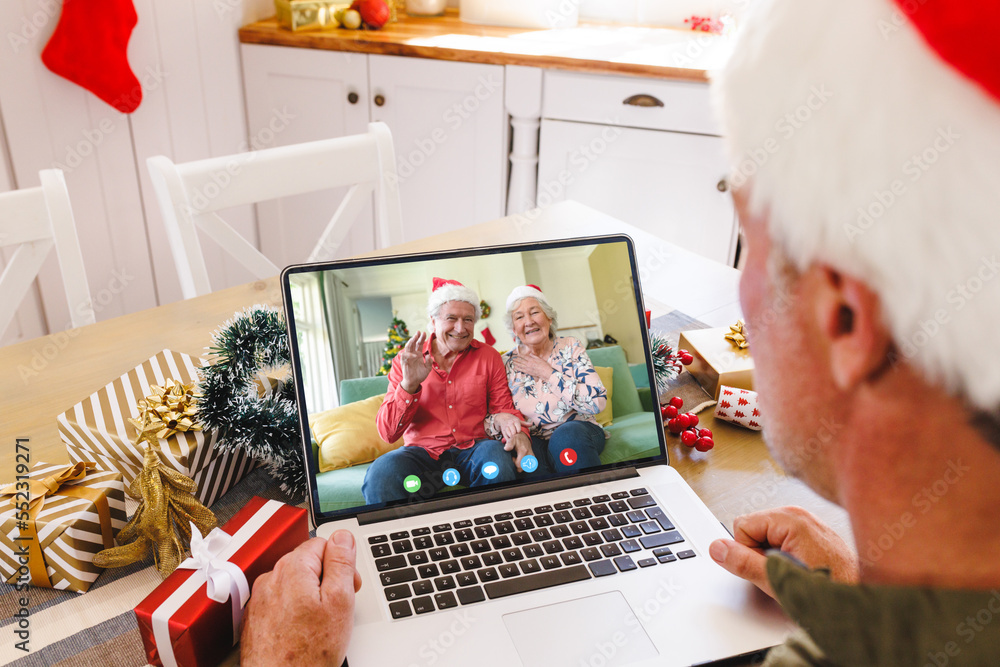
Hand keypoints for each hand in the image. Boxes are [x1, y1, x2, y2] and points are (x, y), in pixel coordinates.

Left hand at [241, 530, 362, 666]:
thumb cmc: (308, 653)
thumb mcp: (339, 601)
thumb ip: (341, 563)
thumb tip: (342, 536)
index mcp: (294, 568)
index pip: (323, 543)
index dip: (342, 563)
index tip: (349, 583)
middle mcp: (272, 578)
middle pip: (308, 561)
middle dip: (326, 578)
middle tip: (338, 606)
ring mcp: (261, 597)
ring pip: (294, 582)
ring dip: (309, 594)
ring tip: (320, 621)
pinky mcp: (256, 615)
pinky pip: (280, 600)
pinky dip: (293, 609)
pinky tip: (302, 629)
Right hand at [397, 331, 431, 393]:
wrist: (414, 382)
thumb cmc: (420, 375)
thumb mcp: (428, 369)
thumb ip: (429, 362)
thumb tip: (428, 355)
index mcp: (418, 354)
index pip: (419, 344)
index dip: (421, 338)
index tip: (424, 333)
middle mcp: (412, 354)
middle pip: (413, 343)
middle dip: (415, 337)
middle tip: (418, 332)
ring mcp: (408, 358)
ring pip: (408, 347)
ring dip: (411, 342)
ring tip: (415, 337)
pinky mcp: (404, 362)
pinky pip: (405, 356)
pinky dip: (409, 354)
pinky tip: (415, 355)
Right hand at [492, 412, 527, 441]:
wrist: (503, 417)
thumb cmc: (512, 419)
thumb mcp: (518, 420)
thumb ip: (525, 423)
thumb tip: (531, 424)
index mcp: (515, 421)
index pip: (518, 428)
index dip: (519, 431)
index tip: (518, 431)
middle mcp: (510, 424)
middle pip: (514, 432)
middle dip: (515, 435)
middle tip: (516, 435)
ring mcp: (506, 427)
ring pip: (510, 434)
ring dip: (512, 437)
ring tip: (513, 437)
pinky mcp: (503, 430)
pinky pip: (506, 436)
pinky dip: (508, 438)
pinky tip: (510, 438)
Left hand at [503, 432, 534, 472]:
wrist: (523, 437)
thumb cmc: (517, 439)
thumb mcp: (512, 439)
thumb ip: (509, 444)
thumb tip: (506, 448)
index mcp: (523, 451)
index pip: (518, 464)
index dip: (514, 463)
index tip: (512, 457)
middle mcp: (529, 454)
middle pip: (522, 468)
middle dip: (517, 465)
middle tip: (515, 458)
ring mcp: (532, 456)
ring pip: (525, 468)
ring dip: (521, 465)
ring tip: (518, 458)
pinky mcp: (533, 457)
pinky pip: (529, 466)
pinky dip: (525, 465)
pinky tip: (522, 459)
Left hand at [511, 350, 553, 379]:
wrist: (545, 372)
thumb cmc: (544, 365)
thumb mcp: (540, 359)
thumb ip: (534, 356)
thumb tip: (530, 353)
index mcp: (531, 360)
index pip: (524, 356)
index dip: (520, 355)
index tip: (518, 354)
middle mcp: (529, 364)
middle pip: (521, 361)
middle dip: (516, 359)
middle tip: (513, 358)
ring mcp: (528, 368)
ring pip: (520, 365)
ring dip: (516, 363)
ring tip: (513, 362)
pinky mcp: (528, 372)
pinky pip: (521, 370)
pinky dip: (518, 369)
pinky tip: (515, 368)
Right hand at [709, 507, 857, 598]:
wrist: (861, 600)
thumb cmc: (830, 589)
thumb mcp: (778, 580)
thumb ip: (744, 563)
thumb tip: (718, 549)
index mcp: (790, 519)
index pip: (742, 526)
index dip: (748, 552)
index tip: (767, 567)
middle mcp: (799, 515)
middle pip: (753, 528)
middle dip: (759, 553)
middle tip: (781, 571)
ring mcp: (807, 523)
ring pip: (767, 535)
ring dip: (772, 556)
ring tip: (793, 571)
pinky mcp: (812, 533)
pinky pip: (783, 539)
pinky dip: (785, 555)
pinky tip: (800, 568)